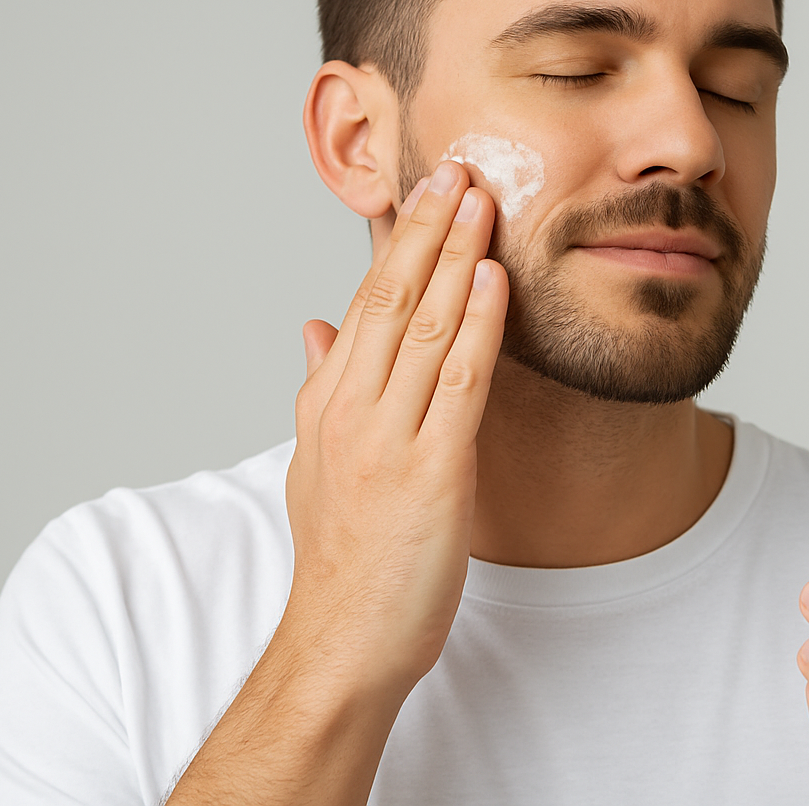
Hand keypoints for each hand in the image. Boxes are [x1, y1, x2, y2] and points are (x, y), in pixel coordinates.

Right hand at [285, 159, 507, 695]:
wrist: (342, 641)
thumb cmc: (341, 557)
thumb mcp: (314, 463)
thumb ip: (318, 387)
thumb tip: (315, 323)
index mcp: (327, 403)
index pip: (364, 302)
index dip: (398, 242)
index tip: (425, 192)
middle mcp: (350, 410)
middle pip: (390, 297)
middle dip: (427, 227)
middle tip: (459, 167)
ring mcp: (386, 438)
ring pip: (423, 326)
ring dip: (456, 255)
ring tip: (482, 197)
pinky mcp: (430, 472)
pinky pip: (458, 382)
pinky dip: (477, 324)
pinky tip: (494, 278)